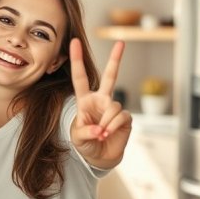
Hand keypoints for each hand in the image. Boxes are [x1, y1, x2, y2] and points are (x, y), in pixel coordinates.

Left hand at [69, 38, 131, 168]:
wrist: (100, 156)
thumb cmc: (86, 143)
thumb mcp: (78, 138)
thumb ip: (85, 132)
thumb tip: (99, 129)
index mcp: (85, 99)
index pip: (80, 77)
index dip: (77, 59)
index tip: (74, 42)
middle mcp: (101, 99)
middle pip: (110, 76)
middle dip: (115, 59)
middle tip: (121, 42)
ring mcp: (113, 107)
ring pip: (113, 106)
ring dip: (105, 123)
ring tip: (100, 134)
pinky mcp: (125, 117)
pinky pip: (120, 117)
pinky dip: (113, 127)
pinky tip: (108, 134)